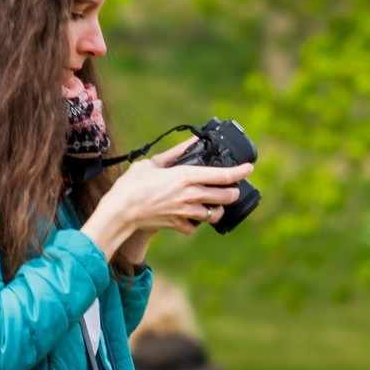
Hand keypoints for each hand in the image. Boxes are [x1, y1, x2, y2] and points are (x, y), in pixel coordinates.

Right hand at [82, 143, 253, 258]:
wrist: (120, 212)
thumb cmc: (132, 185)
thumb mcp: (152, 163)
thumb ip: (174, 153)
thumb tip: (190, 142)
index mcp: (186, 176)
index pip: (223, 175)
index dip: (240, 171)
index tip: (249, 167)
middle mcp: (190, 195)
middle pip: (226, 196)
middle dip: (233, 192)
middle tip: (232, 188)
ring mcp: (186, 212)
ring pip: (215, 214)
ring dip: (218, 209)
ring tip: (215, 204)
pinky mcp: (178, 225)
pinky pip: (195, 227)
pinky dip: (197, 222)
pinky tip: (193, 217)